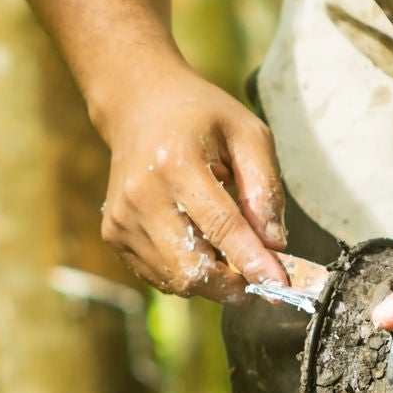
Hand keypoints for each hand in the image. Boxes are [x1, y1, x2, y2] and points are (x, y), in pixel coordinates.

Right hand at [96, 64, 288, 304]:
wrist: (138, 107)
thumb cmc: (200, 118)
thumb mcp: (247, 134)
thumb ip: (265, 186)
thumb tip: (274, 242)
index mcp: (176, 163)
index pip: (221, 226)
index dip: (253, 261)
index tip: (279, 284)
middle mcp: (142, 195)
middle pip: (192, 266)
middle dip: (232, 285)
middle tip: (259, 283)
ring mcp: (122, 218)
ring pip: (175, 280)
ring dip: (211, 281)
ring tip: (229, 258)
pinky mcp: (113, 233)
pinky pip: (158, 275)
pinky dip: (186, 274)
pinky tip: (200, 250)